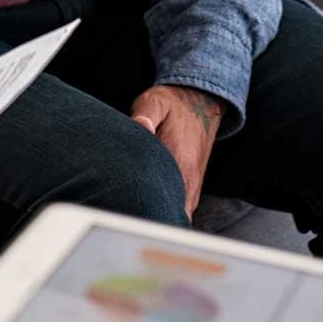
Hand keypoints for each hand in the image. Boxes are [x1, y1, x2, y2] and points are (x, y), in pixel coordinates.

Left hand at [129, 85, 223, 218]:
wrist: (200, 103)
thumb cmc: (173, 105)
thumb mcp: (156, 102)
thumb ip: (145, 115)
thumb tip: (140, 126)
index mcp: (179, 162)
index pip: (160, 199)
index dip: (140, 208)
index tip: (122, 208)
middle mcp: (189, 181)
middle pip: (167, 215)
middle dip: (146, 218)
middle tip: (122, 213)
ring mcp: (192, 187)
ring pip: (176, 217)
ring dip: (158, 217)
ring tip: (133, 213)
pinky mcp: (193, 188)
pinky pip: (182, 211)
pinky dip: (167, 214)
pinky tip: (149, 207)